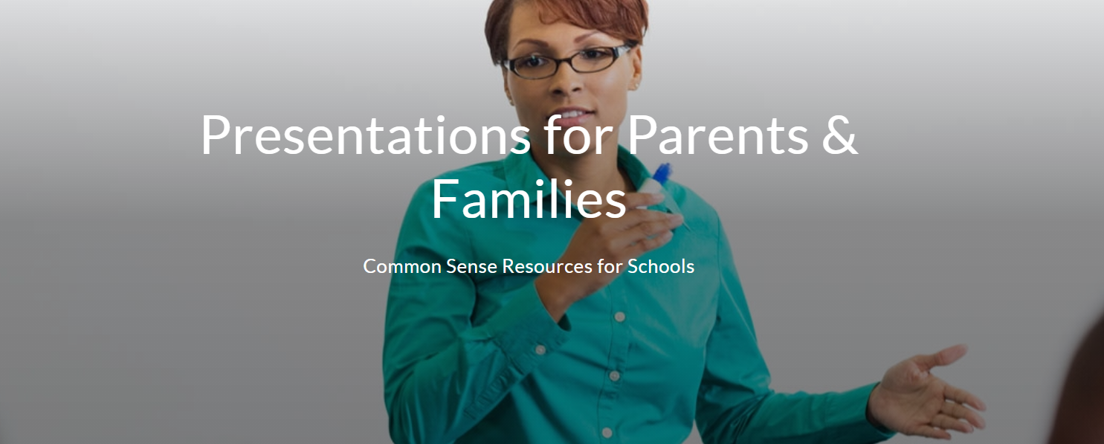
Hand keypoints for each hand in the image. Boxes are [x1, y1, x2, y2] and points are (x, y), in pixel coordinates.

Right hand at [535, 192, 682, 320]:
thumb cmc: (580, 253)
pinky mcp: (619, 258)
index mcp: (597, 215)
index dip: (645, 197)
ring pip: (645, 229)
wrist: (568, 276)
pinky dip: (658, 240)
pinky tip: (666, 236)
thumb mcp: (588, 228)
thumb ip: (608, 219)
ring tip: (676, 223)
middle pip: (640, 214)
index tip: (660, 198)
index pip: (626, 201)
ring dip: (664, 225)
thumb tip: (636, 211)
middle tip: (675, 215)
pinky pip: (644, 246)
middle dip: (661, 213)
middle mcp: (604, 226)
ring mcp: (612, 242)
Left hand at [866, 344, 986, 439]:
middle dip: (969, 417)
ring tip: (968, 429)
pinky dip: (937, 434)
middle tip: (980, 424)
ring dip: (957, 426)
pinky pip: (928, 431)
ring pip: (945, 422)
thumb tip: (964, 347)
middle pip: (956, 411)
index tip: (982, 406)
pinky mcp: (915, 427)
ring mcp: (927, 416)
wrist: (878, 394)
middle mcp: (936, 404)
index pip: (958, 395)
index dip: (970, 400)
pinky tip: (946, 436)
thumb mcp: (916, 364)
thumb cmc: (898, 378)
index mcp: (938, 388)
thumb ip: (939, 358)